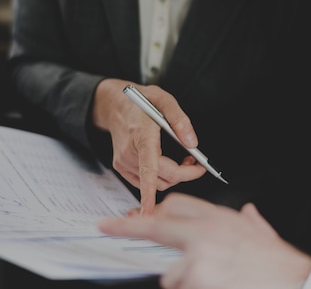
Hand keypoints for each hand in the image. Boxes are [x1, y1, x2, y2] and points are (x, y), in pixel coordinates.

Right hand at [92, 79, 205, 214]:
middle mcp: (130, 152)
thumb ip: (180, 120)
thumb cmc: (139, 101)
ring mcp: (123, 162)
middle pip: (161, 178)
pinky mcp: (121, 167)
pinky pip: (145, 181)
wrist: (113, 104)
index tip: (151, 212)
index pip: (148, 169)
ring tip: (184, 159)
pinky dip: (160, 177)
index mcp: (141, 135)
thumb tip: (193, 144)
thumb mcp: (163, 99)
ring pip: (155, 183)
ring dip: (173, 176)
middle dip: (184, 175)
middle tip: (197, 163)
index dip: (150, 193)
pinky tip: (167, 163)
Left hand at [98, 193, 310, 288]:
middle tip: (108, 225)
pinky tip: (216, 286)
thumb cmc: (279, 263)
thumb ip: (251, 222)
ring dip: (183, 282)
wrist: (296, 280)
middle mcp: (204, 232)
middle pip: (156, 226)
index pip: (175, 206)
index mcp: (219, 218)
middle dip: (128, 227)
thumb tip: (248, 213)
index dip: (156, 213)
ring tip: (212, 282)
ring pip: (170, 273)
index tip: (137, 215)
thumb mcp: (263, 233)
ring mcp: (198, 258)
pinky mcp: (196, 280)